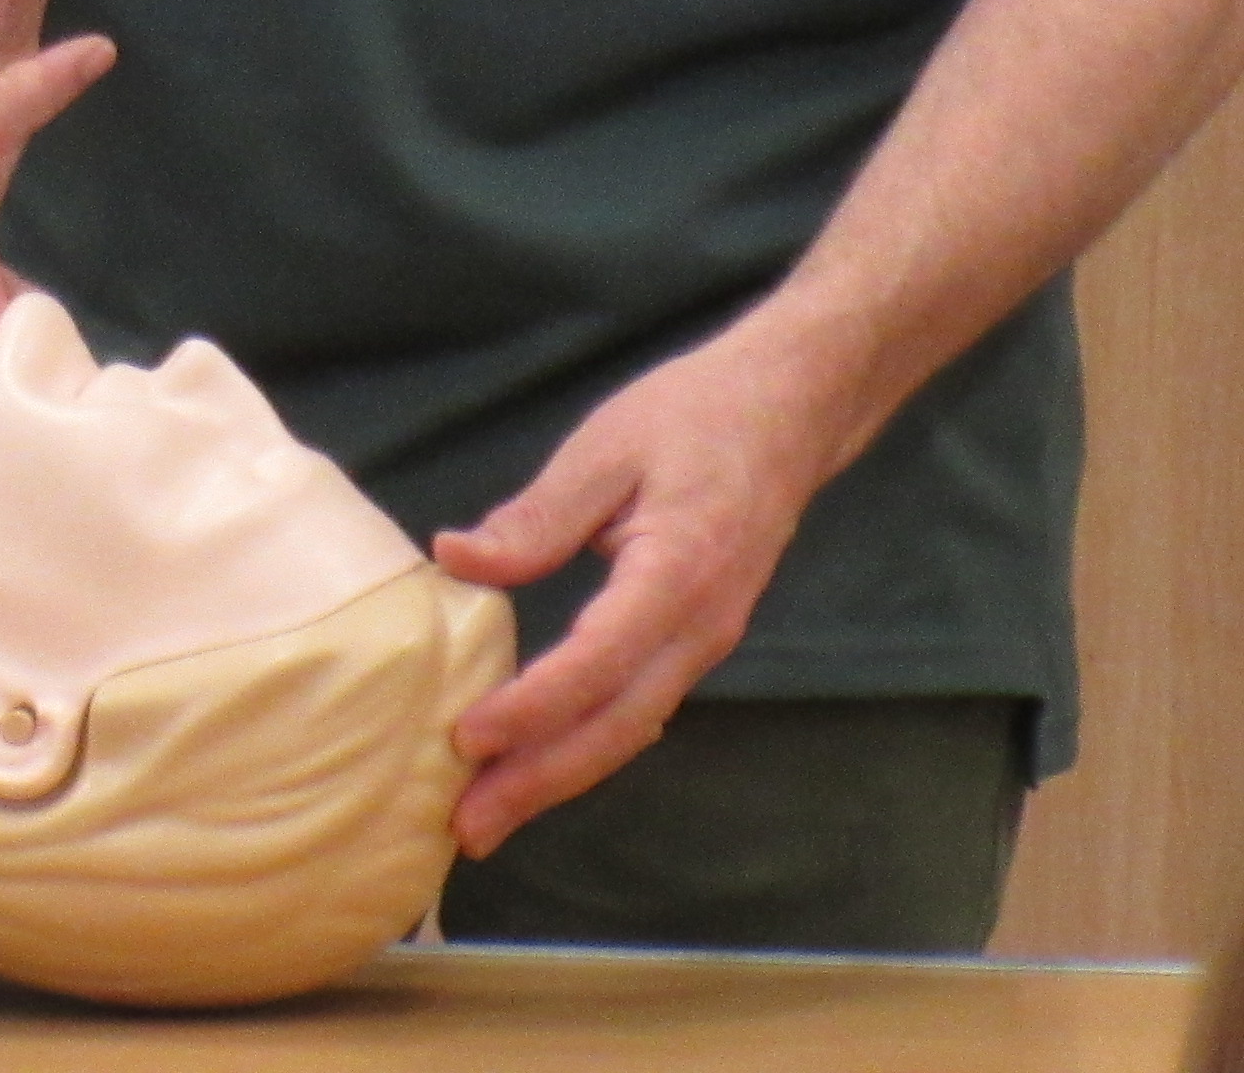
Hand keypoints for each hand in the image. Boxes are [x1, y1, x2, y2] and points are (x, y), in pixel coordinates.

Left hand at [428, 325, 851, 854]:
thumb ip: (536, 517)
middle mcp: (699, 627)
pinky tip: (538, 765)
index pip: (598, 662)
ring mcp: (704, 642)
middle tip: (464, 829)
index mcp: (677, 574)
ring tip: (486, 818)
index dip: (533, 707)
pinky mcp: (695, 640)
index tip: (467, 737)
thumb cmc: (692, 418)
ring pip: (628, 728)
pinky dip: (586, 746)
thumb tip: (457, 560)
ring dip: (558, 777)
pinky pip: (638, 708)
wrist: (786, 413)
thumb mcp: (605, 449)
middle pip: (616, 725)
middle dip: (539, 781)